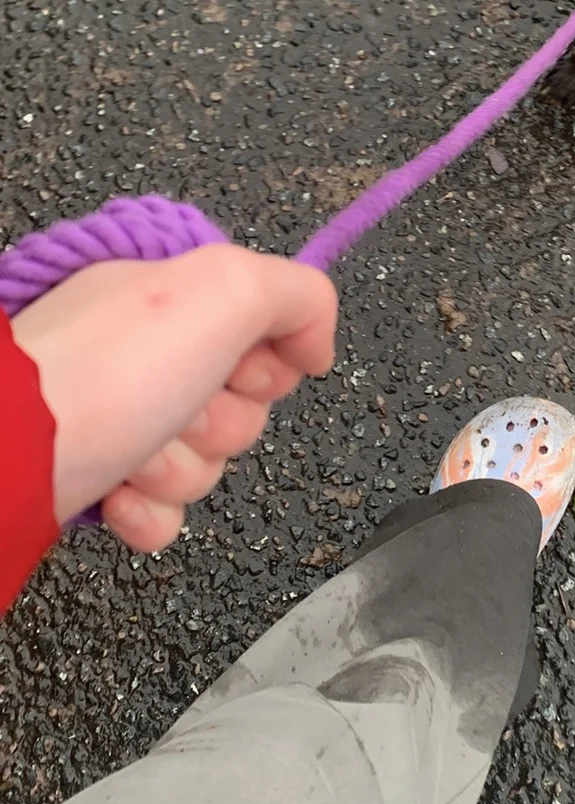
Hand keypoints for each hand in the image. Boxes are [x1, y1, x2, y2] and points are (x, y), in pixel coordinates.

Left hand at [12, 245, 337, 550]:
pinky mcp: (100, 482)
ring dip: (179, 467)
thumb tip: (315, 347)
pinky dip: (147, 512)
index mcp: (171, 297)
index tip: (238, 363)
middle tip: (179, 404)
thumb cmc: (103, 372)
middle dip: (221, 421)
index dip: (265, 360)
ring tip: (133, 448)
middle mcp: (145, 353)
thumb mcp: (225, 289)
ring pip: (206, 465)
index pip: (266, 334)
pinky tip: (119, 493)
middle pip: (243, 408)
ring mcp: (120, 420)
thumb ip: (299, 296)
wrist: (11, 456)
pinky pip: (165, 514)